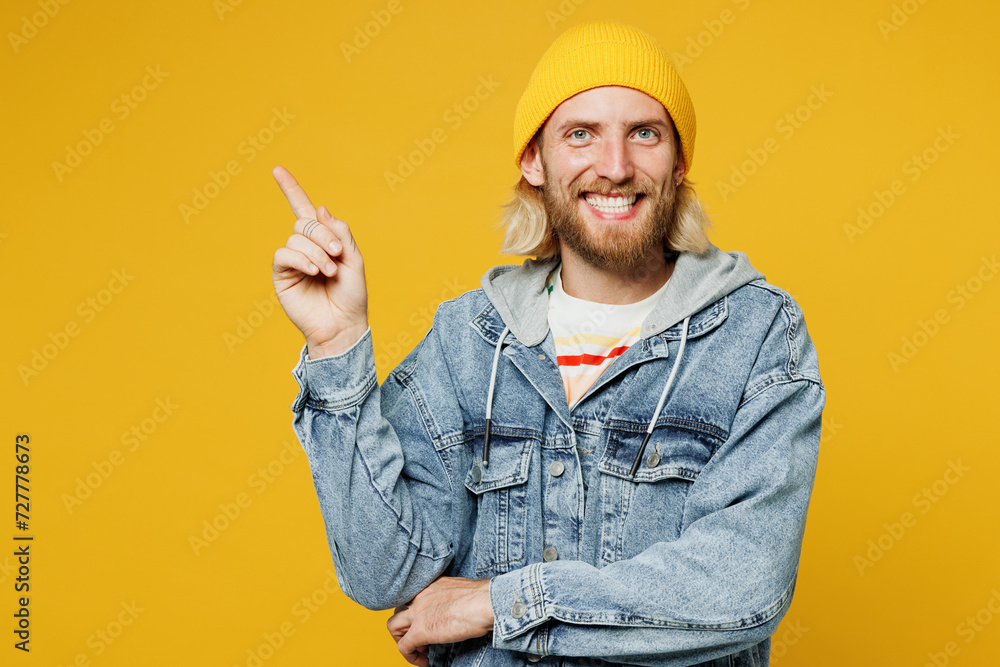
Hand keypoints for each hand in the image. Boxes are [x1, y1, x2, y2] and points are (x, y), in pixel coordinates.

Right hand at [271, 165, 368, 357]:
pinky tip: (314, 272)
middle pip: (305, 223)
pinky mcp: (282, 276)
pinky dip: (302, 259)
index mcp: (323, 240)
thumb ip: (340, 232)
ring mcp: (292, 261)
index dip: (291, 189)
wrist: (344, 324)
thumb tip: (319, 209)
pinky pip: (284, 255)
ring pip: (296, 239)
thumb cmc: (352, 295)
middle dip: (324, 235)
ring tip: (329, 272)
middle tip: (339, 255)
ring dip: (317, 253)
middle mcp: (305, 247)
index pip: (303, 209)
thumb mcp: (354, 259)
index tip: (277, 169)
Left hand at [386, 577, 493, 666]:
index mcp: (430, 585)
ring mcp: (417, 613)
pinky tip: (424, 661)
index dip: (415, 613)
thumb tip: (456, 609)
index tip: (426, 622)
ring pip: (393, 627)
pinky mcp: (419, 630)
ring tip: (419, 651)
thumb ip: (451, 597)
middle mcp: (420, 595)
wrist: (485, 602)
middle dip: (405, 627)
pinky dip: (410, 657)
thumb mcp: (461, 590)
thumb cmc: (483, 597)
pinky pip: (403, 647)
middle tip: (420, 639)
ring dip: (402, 641)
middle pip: (398, 611)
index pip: (411, 598)